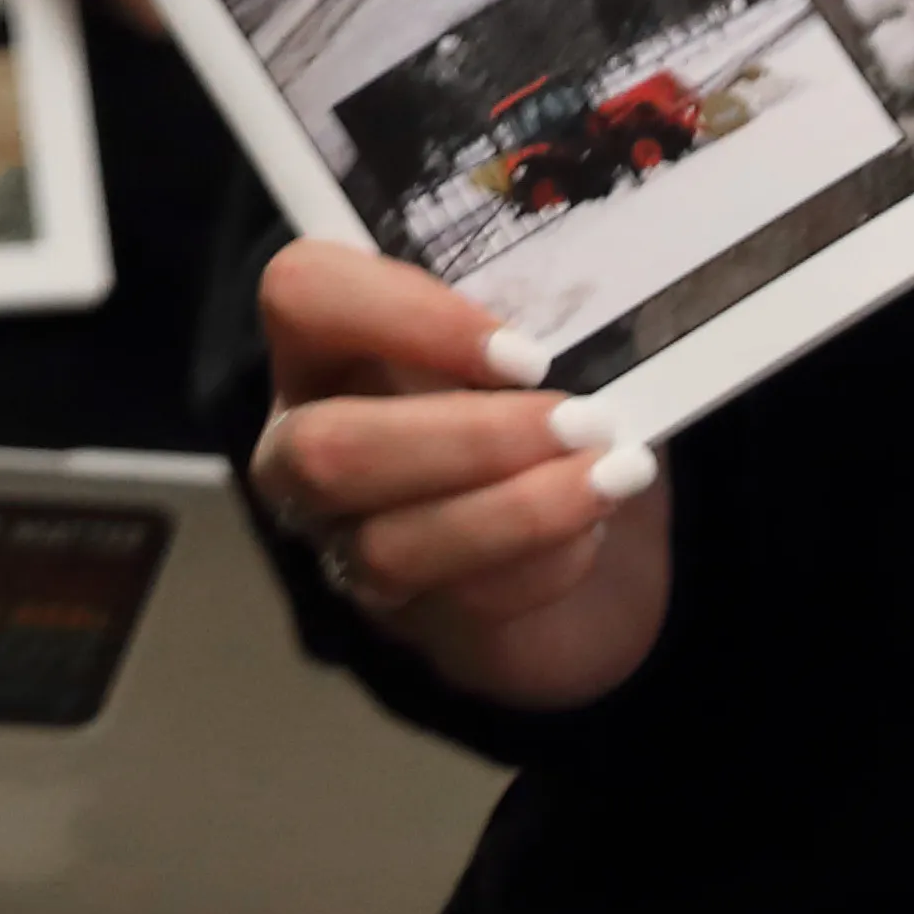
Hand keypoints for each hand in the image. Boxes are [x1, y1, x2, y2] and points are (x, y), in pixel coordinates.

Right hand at [245, 242, 669, 709]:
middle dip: (470, 439)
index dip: (405, 316)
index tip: (524, 352)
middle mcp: (303, 444)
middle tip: (582, 422)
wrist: (594, 543)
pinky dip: (543, 562)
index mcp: (323, 345)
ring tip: (610, 476)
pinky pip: (460, 602)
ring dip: (518, 510)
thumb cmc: (553, 412)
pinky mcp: (406, 619)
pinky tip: (596, 528)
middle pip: (327, 448)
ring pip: (388, 544)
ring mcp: (342, 542)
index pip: (303, 294)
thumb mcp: (549, 345)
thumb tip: (582, 320)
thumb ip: (543, 320)